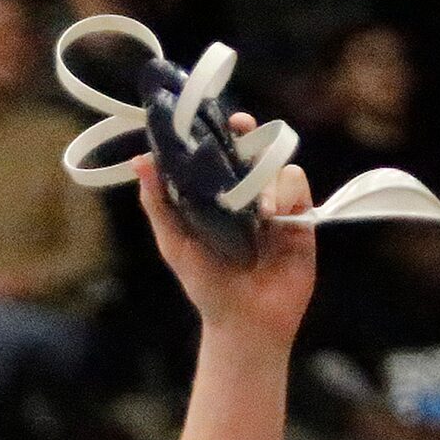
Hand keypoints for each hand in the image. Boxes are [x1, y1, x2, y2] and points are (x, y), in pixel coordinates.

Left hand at [135, 142, 315, 346]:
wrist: (247, 321)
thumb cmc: (206, 285)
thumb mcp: (175, 243)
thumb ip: (159, 204)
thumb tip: (140, 162)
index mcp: (213, 198)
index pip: (217, 155)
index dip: (215, 133)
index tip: (209, 118)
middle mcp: (244, 195)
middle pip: (251, 150)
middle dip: (248, 135)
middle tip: (241, 127)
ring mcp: (273, 203)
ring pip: (275, 165)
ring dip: (266, 179)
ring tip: (260, 213)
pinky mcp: (300, 215)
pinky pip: (297, 185)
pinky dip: (287, 194)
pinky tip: (275, 218)